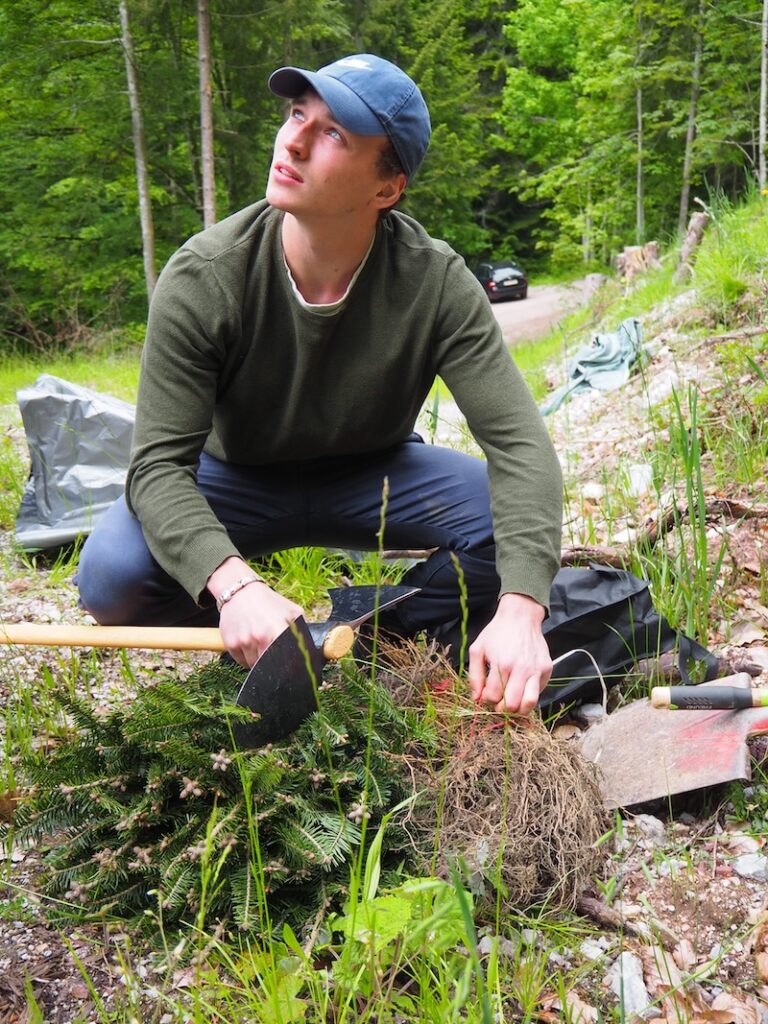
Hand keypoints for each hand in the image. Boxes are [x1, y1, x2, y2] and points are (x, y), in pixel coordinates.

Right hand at [207, 557, 303, 666]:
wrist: (240, 592)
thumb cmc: (268, 602)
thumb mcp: (291, 610)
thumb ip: (302, 628)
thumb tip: (313, 648)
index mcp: (277, 628)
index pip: (285, 659)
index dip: (287, 665)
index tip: (289, 666)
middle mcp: (259, 637)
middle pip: (269, 666)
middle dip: (272, 663)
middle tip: (273, 653)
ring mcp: (243, 641)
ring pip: (254, 665)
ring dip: (258, 660)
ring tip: (260, 644)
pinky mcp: (230, 644)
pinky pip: (241, 661)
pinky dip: (246, 657)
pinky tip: (248, 642)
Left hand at [468, 593, 551, 714]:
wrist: (520, 617)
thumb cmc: (497, 632)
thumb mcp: (478, 649)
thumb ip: (475, 675)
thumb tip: (477, 698)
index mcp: (502, 664)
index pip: (493, 696)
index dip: (487, 700)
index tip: (487, 695)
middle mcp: (521, 669)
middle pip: (511, 705)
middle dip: (502, 708)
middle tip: (498, 704)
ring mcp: (536, 670)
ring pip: (530, 704)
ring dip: (519, 709)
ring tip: (512, 704)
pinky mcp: (546, 669)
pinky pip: (539, 692)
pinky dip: (529, 696)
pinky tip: (521, 688)